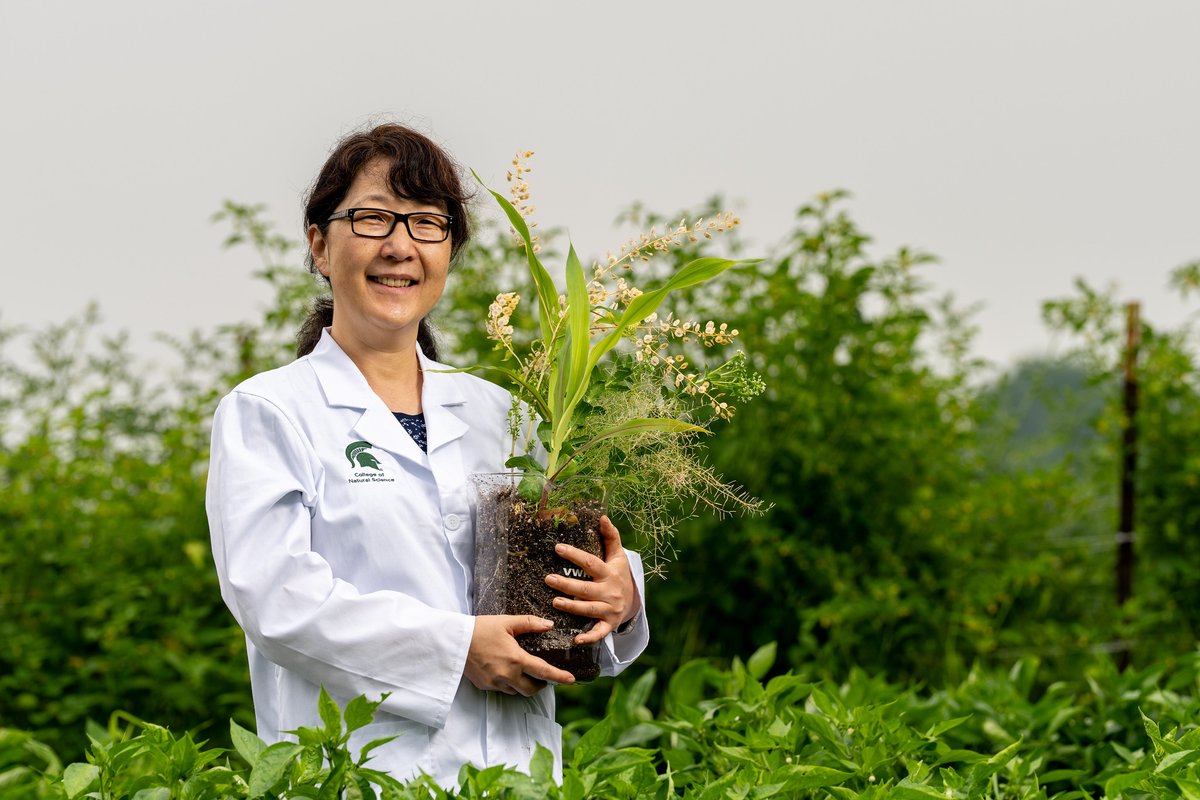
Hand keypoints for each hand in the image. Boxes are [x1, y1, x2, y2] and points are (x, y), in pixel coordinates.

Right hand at [464, 615, 575, 695]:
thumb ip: (529, 623)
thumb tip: (549, 624)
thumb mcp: (506, 622)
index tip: (571, 680)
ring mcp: (495, 683)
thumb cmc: (480, 629)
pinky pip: (503, 690)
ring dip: (524, 685)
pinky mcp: (485, 686)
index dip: (559, 677)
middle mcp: (507, 675)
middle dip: (541, 685)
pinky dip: (509, 684)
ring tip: (526, 674)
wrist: (453, 641)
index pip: (544, 672)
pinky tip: (507, 672)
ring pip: (517, 691)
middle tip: (544, 676)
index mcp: (515, 659)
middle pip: (532, 689)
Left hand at [545, 515, 640, 644]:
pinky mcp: (608, 624)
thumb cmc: (619, 575)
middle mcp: (609, 592)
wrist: (634, 601)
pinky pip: (599, 632)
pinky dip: (588, 637)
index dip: (575, 555)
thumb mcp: (618, 556)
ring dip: (572, 607)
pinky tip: (575, 640)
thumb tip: (602, 516)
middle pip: (586, 588)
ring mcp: (609, 609)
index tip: (558, 548)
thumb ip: (610, 537)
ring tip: (555, 602)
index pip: (590, 563)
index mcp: (609, 573)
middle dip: (567, 584)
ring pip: (589, 609)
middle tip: (548, 579)